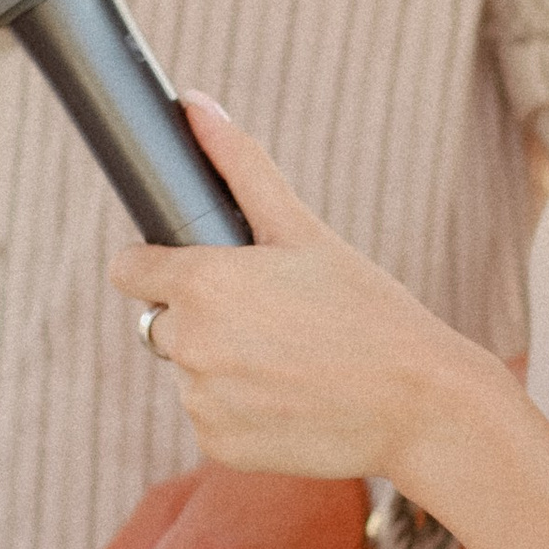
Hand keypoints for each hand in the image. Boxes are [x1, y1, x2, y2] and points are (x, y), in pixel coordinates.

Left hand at [109, 101, 496, 486]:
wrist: (419, 405)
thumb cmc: (368, 309)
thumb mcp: (304, 232)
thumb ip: (241, 166)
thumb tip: (194, 103)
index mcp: (203, 283)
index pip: (129, 270)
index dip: (158, 266)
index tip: (191, 270)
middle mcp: (189, 345)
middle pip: (163, 321)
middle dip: (203, 316)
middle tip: (275, 318)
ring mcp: (201, 400)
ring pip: (190, 371)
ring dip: (224, 364)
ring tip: (293, 359)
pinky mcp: (217, 445)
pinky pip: (211, 417)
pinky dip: (242, 410)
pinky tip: (292, 398)